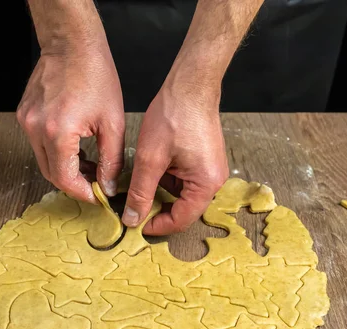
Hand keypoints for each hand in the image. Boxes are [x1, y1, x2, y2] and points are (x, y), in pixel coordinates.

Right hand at [16, 41, 124, 201]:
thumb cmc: (95, 75)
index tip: (97, 195)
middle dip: (75, 183)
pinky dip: (56, 151)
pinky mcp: (24, 115)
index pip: (65, 179)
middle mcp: (36, 129)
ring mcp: (27, 122)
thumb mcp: (113, 122)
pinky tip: (75, 146)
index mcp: (58, 132)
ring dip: (65, 168)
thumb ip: (112, 159)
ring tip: (89, 163)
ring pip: (44, 160)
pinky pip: (38, 144)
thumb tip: (108, 185)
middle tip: (96, 181)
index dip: (83, 192)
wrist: (72, 44)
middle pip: (51, 174)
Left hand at [122, 81, 228, 234]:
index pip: (181, 220)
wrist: (189, 84)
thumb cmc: (174, 116)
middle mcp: (213, 180)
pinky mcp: (202, 159)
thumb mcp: (150, 159)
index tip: (135, 224)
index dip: (156, 226)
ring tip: (139, 185)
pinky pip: (183, 179)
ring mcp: (209, 169)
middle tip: (133, 208)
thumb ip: (141, 192)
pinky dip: (165, 178)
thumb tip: (133, 219)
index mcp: (206, 184)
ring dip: (160, 192)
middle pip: (184, 209)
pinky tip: (151, 169)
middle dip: (158, 209)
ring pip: (181, 194)